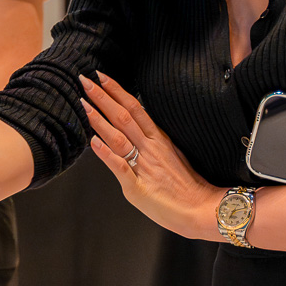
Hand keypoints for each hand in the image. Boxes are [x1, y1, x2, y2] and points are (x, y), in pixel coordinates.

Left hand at [81, 73, 224, 239]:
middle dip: (103, 97)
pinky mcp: (137, 188)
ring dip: (99, 120)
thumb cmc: (186, 185)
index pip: (134, 108)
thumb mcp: (170, 155)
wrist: (201, 209)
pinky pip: (121, 168)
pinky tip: (94, 142)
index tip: (101, 76)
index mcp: (157, 139)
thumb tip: (132, 130)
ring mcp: (144, 167)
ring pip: (119, 137)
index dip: (117, 91)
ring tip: (83, 104)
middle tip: (85, 79)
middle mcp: (150, 148)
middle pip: (123, 116)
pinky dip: (107, 155)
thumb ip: (150, 142)